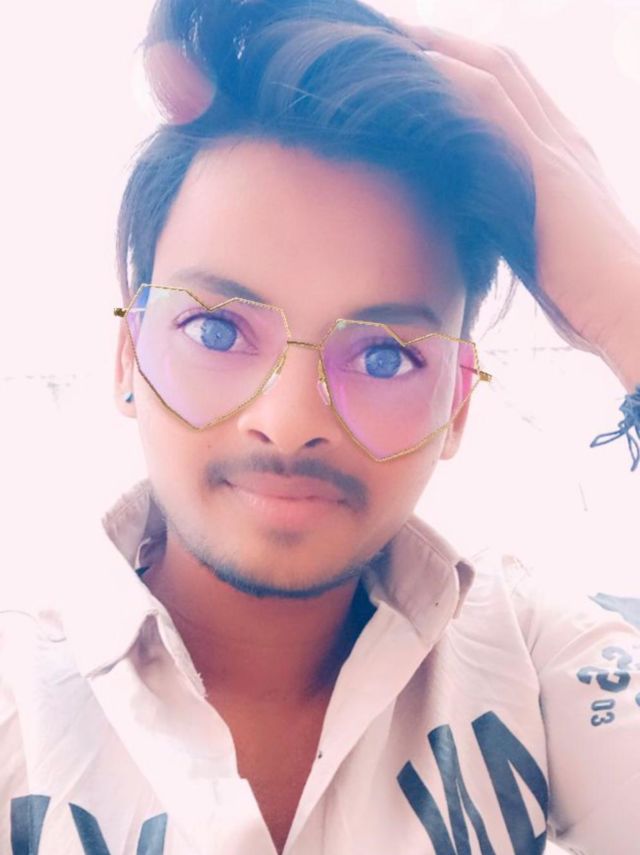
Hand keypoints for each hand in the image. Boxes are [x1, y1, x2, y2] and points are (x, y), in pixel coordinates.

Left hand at [390, 20, 639, 364]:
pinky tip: (415, 73)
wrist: (626, 307)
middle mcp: (560, 138)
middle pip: (500, 65)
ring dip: (439, 49)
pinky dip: (452, 84)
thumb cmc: (583, 293)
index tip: (415, 62)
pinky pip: (494, 107)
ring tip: (388, 40)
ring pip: (495, 73)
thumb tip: (466, 222)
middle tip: (389, 35)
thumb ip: (507, 219)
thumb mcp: (538, 243)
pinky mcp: (545, 171)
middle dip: (444, 43)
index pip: (510, 89)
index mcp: (560, 154)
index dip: (463, 66)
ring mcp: (555, 149)